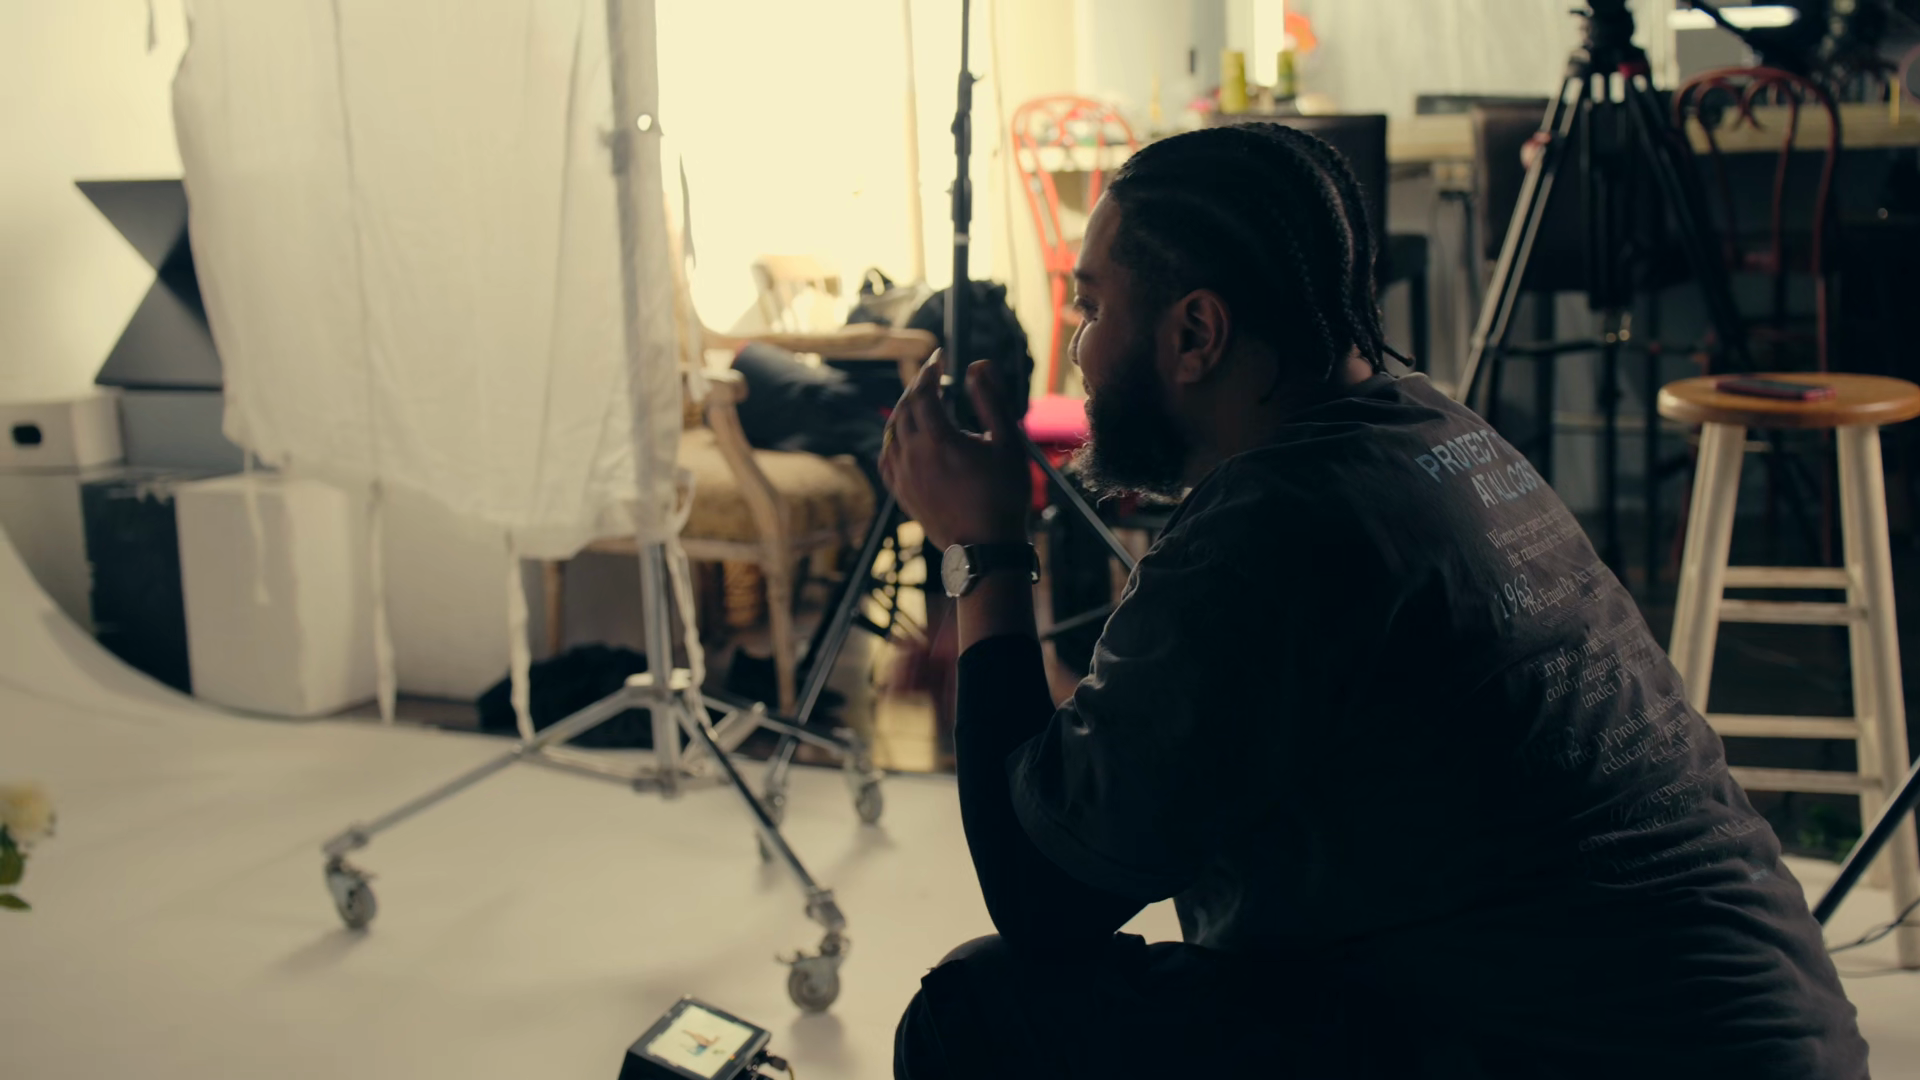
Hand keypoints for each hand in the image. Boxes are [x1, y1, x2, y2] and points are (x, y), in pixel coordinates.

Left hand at [879, 353, 1031, 550]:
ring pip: (892, 431)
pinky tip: (902, 435)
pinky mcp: (900, 493)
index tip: (938, 356)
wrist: (986, 547)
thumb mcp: (1009, 443)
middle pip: (904, 408)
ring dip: (903, 409)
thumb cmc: (1004, 495)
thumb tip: (977, 364)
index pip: (923, 392)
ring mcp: (903, 476)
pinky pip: (886, 457)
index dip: (928, 371)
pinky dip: (892, 439)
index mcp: (940, 440)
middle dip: (915, 386)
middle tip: (929, 374)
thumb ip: (992, 400)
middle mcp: (914, 455)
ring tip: (918, 400)